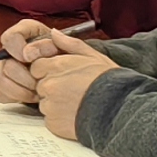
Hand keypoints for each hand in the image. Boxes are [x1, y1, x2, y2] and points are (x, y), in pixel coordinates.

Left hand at [0, 21, 112, 136]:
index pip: (37, 67)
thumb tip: (54, 33)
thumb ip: (69, 43)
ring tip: (77, 103)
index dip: (49, 71)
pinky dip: (59, 118)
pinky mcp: (53, 123)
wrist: (119, 108)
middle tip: (73, 90)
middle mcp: (49, 85)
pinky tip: (76, 114)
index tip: (64, 76)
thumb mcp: (92, 55)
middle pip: (40, 85)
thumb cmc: (108, 81)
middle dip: (52, 87)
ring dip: (55, 103)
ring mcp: (49, 105)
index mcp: (56, 66)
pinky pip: (50, 119)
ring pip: (44, 103)